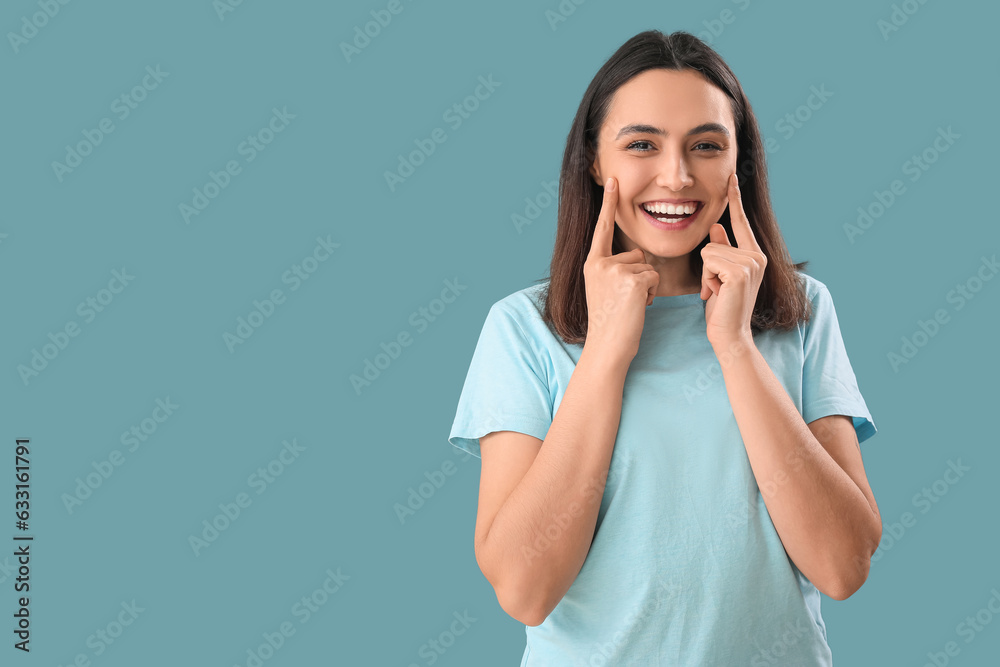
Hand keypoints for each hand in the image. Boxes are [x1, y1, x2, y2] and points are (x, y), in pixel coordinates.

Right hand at [583, 177, 658, 364]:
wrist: (607, 346)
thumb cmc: (610, 323)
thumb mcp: (604, 289)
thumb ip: (614, 269)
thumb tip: (637, 258)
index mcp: (592, 263)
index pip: (602, 228)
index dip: (608, 203)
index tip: (612, 178)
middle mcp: (600, 262)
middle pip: (637, 254)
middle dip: (640, 276)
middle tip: (625, 301)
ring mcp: (615, 270)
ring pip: (648, 266)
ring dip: (647, 286)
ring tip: (630, 306)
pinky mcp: (631, 279)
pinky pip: (654, 277)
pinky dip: (652, 293)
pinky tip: (637, 307)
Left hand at [699, 172, 766, 347]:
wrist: (730, 335)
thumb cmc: (722, 308)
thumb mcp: (719, 276)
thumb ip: (721, 250)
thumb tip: (716, 227)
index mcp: (754, 255)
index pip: (740, 222)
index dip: (735, 199)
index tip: (731, 176)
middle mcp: (757, 256)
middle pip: (714, 242)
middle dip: (708, 267)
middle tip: (717, 289)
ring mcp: (751, 263)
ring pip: (709, 251)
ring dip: (706, 274)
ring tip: (718, 292)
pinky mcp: (740, 271)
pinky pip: (708, 259)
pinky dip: (707, 278)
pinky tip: (717, 293)